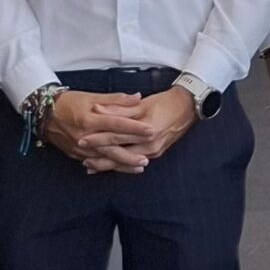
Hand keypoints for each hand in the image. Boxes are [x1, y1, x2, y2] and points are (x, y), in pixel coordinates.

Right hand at [39, 90, 152, 172]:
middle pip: (112, 147)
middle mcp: (85, 135)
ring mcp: (80, 148)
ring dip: (123, 164)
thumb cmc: (69, 102)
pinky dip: (109, 166)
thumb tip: (137, 97)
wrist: (44, 114)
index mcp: (90, 119)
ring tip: (140, 166)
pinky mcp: (76, 154)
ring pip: (105, 159)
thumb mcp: (92, 97)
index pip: (117, 124)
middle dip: (131, 154)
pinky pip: (95, 163)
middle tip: (148, 156)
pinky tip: (121, 169)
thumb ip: (116, 99)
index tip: (150, 130)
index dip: (134, 128)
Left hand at [82, 89, 199, 172]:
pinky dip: (121, 165)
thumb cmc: (165, 103)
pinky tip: (111, 166)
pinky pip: (135, 161)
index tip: (82, 140)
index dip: (98, 139)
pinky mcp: (156, 153)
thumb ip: (119, 108)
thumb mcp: (141, 104)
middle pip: (119, 154)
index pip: (116, 136)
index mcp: (145, 129)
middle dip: (100, 158)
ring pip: (126, 161)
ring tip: (91, 166)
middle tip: (82, 158)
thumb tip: (97, 108)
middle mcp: (150, 144)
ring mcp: (154, 151)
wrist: (187, 108)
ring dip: (109, 165)